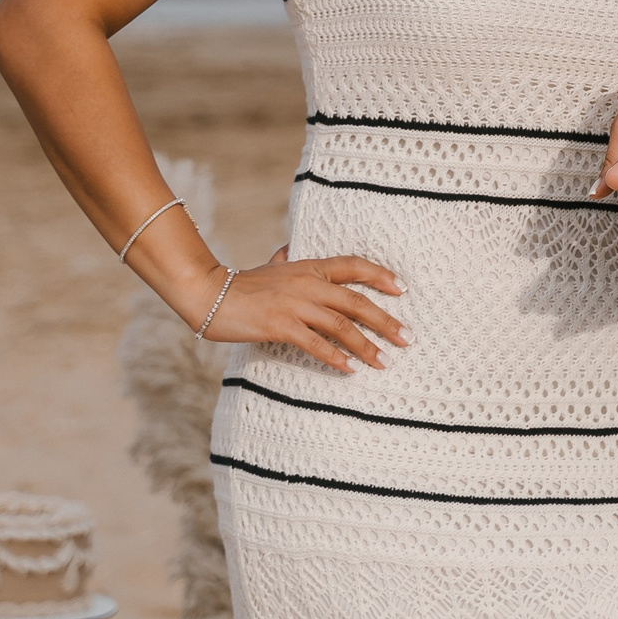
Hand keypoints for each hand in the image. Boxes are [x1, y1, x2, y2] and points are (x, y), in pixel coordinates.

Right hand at [187, 246, 408, 373]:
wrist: (209, 294)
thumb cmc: (241, 283)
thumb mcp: (269, 266)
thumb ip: (283, 259)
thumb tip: (287, 250)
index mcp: (309, 267)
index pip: (354, 265)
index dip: (380, 276)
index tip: (402, 289)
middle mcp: (308, 283)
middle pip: (357, 301)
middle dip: (386, 321)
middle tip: (408, 338)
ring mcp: (295, 305)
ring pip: (341, 325)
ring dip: (366, 345)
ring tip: (384, 361)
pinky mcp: (281, 325)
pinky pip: (315, 343)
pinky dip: (335, 357)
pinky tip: (350, 369)